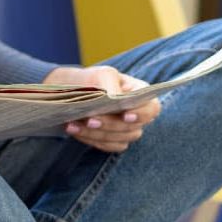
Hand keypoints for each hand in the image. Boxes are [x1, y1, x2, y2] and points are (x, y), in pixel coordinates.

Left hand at [43, 66, 161, 152]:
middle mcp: (137, 114)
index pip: (151, 108)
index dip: (141, 114)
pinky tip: (75, 130)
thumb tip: (115, 98)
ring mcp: (125, 130)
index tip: (125, 116)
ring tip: (74, 124)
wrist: (70, 92)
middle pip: (134, 128)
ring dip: (97, 133)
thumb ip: (110, 84)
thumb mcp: (100, 75)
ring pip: (120, 139)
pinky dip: (91, 140)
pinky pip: (108, 146)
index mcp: (139, 94)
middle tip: (89, 119)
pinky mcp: (112, 140)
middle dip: (110, 124)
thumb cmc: (90, 80)